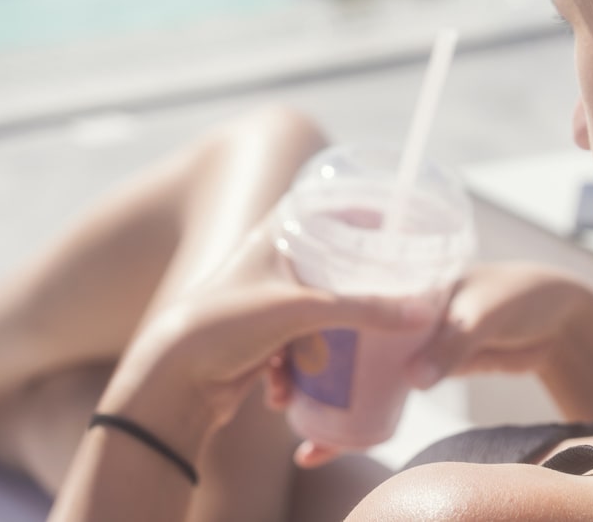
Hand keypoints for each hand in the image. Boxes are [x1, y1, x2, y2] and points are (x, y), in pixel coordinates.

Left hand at [104, 228, 426, 450]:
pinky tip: (286, 387)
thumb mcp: (300, 310)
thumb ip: (364, 309)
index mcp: (276, 232)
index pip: (331, 205)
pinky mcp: (265, 340)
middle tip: (392, 301)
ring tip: (323, 358)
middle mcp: (272, 261)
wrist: (169, 383)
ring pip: (323, 312)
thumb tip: (423, 314)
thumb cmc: (223, 325)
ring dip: (327, 342)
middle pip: (335, 265)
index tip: (402, 228)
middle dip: (358, 293)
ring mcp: (269, 302)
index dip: (366, 212)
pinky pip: (303, 347)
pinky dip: (301, 368)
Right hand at [273, 263, 592, 468]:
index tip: (282, 353)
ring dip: (330, 403)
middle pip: (339, 336)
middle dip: (306, 370)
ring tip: (306, 441)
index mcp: (403, 277)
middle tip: (278, 403)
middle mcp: (394, 305)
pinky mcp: (423, 364)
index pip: (343, 293)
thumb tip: (413, 382)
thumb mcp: (484, 313)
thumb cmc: (521, 296)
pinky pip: (383, 392)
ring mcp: (406, 338)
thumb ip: (452, 345)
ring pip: (356, 371)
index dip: (309, 321)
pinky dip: (363, 416)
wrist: (560, 319)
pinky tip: (341, 441)